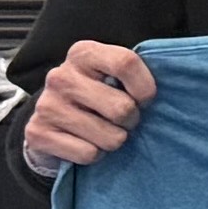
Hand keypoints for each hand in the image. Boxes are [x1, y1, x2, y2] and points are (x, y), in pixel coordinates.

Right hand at [20, 42, 153, 170]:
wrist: (52, 122)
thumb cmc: (96, 95)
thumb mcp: (113, 76)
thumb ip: (134, 74)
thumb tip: (171, 86)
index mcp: (83, 53)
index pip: (126, 63)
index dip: (145, 88)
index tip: (145, 99)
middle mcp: (60, 76)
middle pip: (122, 108)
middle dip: (131, 120)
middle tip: (122, 120)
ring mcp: (46, 105)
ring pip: (110, 137)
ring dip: (114, 140)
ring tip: (103, 131)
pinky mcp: (37, 133)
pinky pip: (89, 154)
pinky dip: (94, 154)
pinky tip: (85, 142)